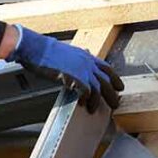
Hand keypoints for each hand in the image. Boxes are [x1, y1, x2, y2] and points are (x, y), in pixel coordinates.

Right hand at [7, 25, 123, 109]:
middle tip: (115, 104)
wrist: (37, 48)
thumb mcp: (65, 52)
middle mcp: (87, 62)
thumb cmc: (45, 51)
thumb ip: (74, 59)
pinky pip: (86, 92)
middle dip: (112, 93)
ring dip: (97, 101)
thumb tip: (75, 63)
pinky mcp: (75, 77)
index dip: (114, 78)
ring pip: (98, 88)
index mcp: (86, 56)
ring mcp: (82, 70)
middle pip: (106, 80)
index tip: (119, 86)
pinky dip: (85, 99)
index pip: (106, 67)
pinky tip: (82, 104)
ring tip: (94, 109)